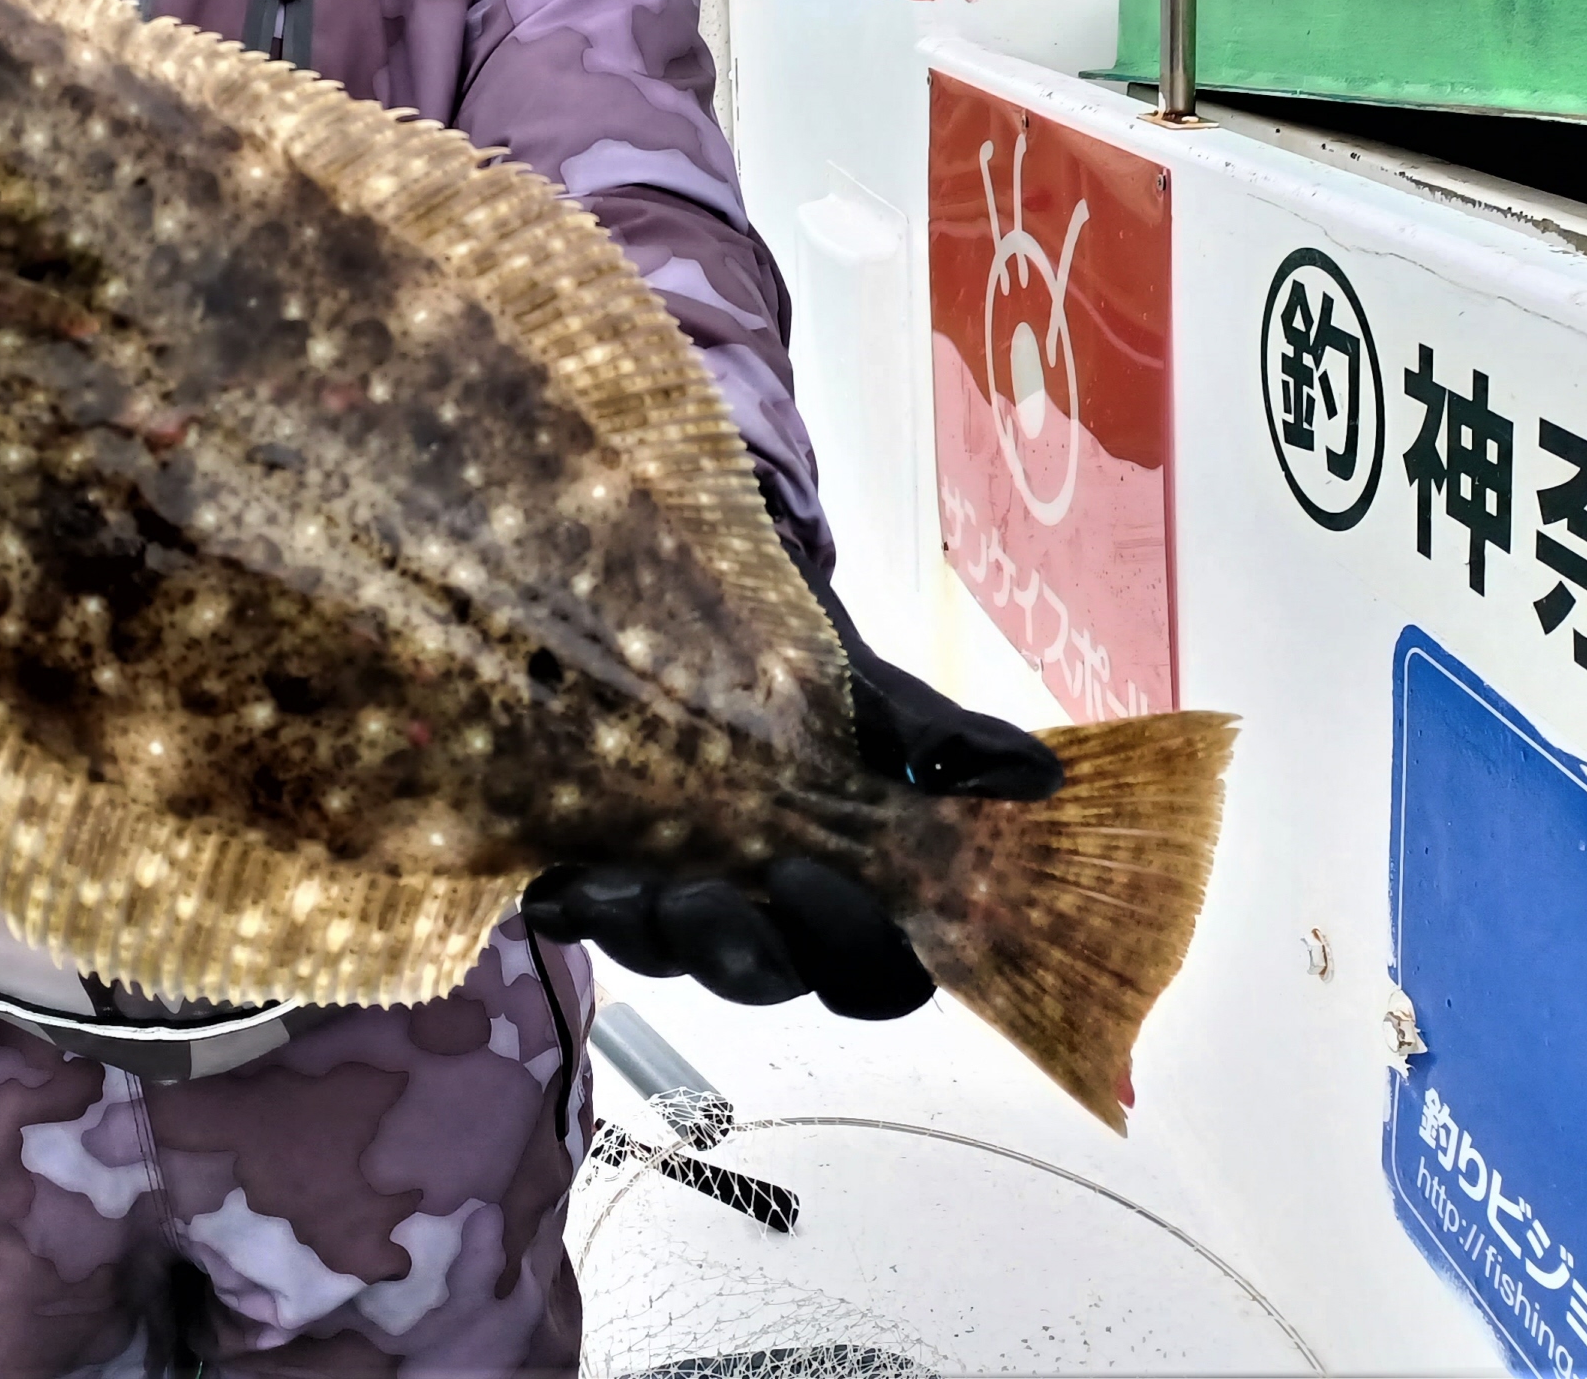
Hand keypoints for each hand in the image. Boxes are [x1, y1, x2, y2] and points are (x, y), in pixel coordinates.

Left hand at [524, 611, 1063, 1020]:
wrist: (722, 606)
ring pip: (673, 955)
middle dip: (726, 949)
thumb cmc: (817, 665)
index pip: (876, 972)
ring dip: (639, 931)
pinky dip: (575, 905)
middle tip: (689, 899)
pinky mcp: (622, 870)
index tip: (805, 873)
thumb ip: (939, 739)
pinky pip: (599, 915)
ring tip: (605, 884)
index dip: (845, 947)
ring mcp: (697, 896)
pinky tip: (552, 884)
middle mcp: (780, 914)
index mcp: (861, 892)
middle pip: (765, 979)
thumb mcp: (874, 692)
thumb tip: (1034, 776)